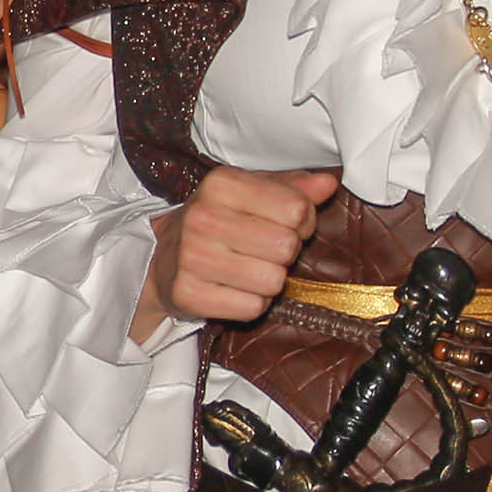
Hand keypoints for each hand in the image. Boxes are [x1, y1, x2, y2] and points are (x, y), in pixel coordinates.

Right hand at [134, 166, 337, 340]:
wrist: (163, 258)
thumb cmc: (219, 220)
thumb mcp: (253, 193)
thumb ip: (295, 187)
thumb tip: (328, 183)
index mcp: (221, 184)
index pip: (296, 209)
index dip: (301, 221)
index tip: (281, 225)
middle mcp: (202, 217)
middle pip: (286, 247)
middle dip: (285, 253)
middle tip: (264, 250)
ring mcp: (191, 257)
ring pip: (273, 281)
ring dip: (269, 281)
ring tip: (249, 269)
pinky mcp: (188, 293)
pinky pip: (252, 308)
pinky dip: (251, 303)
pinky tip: (234, 288)